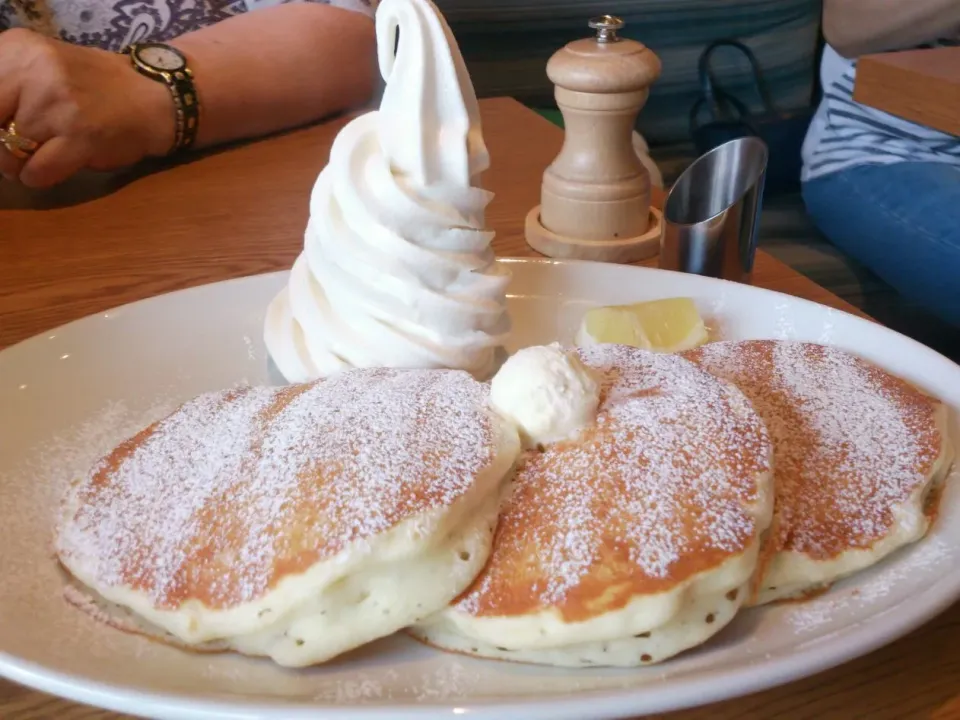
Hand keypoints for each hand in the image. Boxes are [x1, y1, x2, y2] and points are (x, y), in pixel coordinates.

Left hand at [0, 29, 174, 187]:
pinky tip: (53, 166)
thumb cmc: (93, 87)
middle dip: (1, 141)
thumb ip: (5, 87)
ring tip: (43, 151)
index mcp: (19, 48)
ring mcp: (59, 104)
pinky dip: (38, 177)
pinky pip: (37, 172)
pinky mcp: (81, 137)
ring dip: (20, 162)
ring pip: (9, 151)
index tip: (6, 127)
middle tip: (18, 143)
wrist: (152, 97)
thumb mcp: (41, 68)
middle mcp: (36, 70)